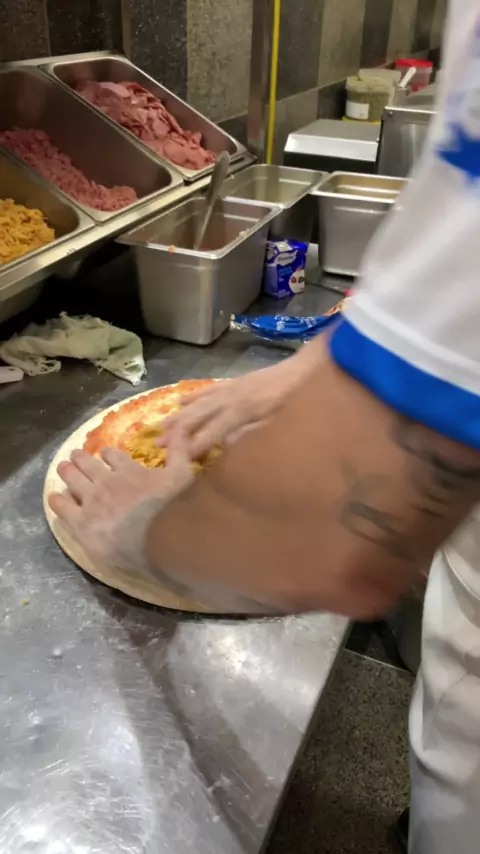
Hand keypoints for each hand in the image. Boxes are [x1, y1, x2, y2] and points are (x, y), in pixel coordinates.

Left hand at [48, 433, 192, 573]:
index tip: (107, 455)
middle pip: (88, 464)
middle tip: (75, 456)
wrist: (159, 538)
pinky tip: (54, 498)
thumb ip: (180, 450)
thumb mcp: (183, 474)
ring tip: (62, 468)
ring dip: (67, 472)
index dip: (109, 454)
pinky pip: (63, 508)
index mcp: (128, 470)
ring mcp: (91, 501)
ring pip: (73, 480)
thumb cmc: (173, 507)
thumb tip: (182, 427)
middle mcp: (106, 481)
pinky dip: (57, 501)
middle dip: (81, 458)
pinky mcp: (82, 522)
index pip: (113, 455)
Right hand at [161, 362, 297, 458]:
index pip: (214, 430)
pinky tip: (180, 402)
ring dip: (179, 416)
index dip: (197, 445)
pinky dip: (193, 397)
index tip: (180, 459)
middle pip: (199, 415)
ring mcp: (232, 388)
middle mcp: (232, 397)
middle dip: (178, 432)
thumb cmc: (299, 400)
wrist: (307, 369)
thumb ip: (256, 433)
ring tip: (161, 428)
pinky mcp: (236, 382)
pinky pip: (208, 390)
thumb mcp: (284, 422)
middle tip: (158, 447)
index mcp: (244, 409)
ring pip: (199, 403)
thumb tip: (230, 446)